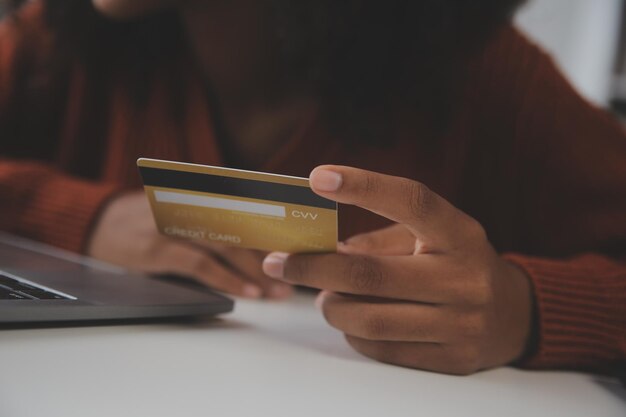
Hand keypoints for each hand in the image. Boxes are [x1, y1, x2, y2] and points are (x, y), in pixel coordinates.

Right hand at [87, 191, 291, 298]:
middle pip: (244, 226)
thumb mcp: (184, 208)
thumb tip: (267, 242)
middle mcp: (190, 201)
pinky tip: (249, 292)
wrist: (94, 223)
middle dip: (274, 251)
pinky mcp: (156, 248)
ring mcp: (173, 224)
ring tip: (281, 291)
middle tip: (300, 272)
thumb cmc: (150, 219)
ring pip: (228, 245)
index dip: (279, 223)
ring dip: (258, 270)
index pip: (249, 204)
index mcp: (202, 190)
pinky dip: (227, 278)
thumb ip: (218, 217)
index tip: (306, 241)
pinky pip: (200, 264)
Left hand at [263, 166, 532, 373]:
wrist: (513, 316)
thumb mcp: (434, 236)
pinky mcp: (451, 359)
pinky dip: (354, 332)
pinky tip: (353, 319)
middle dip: (313, 268)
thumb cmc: (457, 263)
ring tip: (323, 295)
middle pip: (370, 275)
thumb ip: (383, 238)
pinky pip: (382, 349)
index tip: (319, 178)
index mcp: (460, 234)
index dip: (365, 187)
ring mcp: (460, 324)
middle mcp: (464, 278)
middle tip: (280, 262)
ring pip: (369, 319)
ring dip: (331, 306)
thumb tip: (325, 249)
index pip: (412, 201)